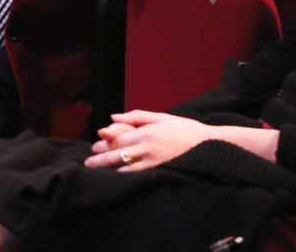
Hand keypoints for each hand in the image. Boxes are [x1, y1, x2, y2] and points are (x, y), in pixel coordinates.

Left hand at [83, 110, 223, 171]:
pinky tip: (115, 179)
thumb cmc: (184, 129)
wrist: (208, 144)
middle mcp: (147, 145)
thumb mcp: (161, 117)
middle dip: (101, 158)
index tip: (95, 145)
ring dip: (108, 169)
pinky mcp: (159, 170)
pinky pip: (138, 174)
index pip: (120, 136)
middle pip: (118, 152)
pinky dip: (124, 176)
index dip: (105, 142)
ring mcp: (153, 159)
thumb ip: (137, 116)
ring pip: (124, 165)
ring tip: (95, 172)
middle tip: (88, 162)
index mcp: (147, 130)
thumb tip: (113, 116)